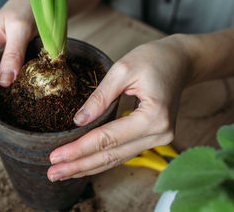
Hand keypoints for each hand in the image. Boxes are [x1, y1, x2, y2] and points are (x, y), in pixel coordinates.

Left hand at [47, 35, 191, 180]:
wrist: (180, 61)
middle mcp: (159, 133)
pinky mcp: (153, 137)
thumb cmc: (154, 59)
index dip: (79, 149)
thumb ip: (100, 97)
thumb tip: (78, 121)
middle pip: (112, 155)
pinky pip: (124, 152)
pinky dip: (102, 159)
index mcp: (153, 116)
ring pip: (117, 158)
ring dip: (89, 166)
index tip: (55, 156)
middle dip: (80, 165)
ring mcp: (159, 138)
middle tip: (53, 173)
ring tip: (62, 173)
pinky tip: (85, 164)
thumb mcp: (123, 69)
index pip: (108, 138)